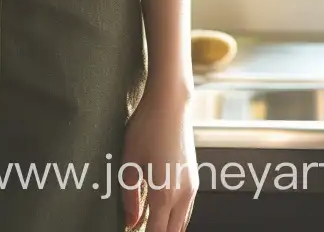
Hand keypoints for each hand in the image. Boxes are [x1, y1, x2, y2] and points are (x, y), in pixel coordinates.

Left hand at [118, 83, 197, 231]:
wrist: (171, 105)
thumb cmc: (147, 128)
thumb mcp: (129, 160)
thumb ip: (129, 195)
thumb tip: (130, 221)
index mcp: (164, 194)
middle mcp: (182, 195)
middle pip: (173, 231)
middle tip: (142, 229)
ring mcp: (191, 188)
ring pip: (182, 223)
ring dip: (168, 227)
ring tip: (150, 223)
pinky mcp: (194, 180)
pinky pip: (186, 210)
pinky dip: (175, 217)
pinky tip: (162, 212)